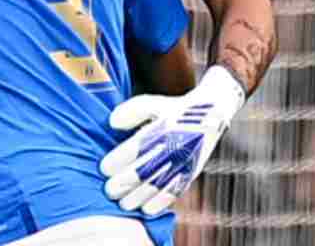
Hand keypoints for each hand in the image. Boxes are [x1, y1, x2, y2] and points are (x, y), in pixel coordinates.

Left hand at [100, 66, 245, 215]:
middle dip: (122, 184)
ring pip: (156, 186)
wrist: (211, 113)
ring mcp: (183, 162)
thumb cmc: (173, 109)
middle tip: (109, 190)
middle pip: (143, 171)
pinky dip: (159, 203)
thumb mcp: (152, 104)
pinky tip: (146, 209)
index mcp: (161, 129)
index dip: (116, 162)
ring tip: (123, 203)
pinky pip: (174, 192)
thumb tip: (112, 124)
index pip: (134, 149)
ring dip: (137, 198)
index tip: (104, 168)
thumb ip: (130, 111)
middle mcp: (172, 147)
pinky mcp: (191, 173)